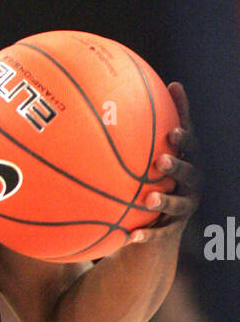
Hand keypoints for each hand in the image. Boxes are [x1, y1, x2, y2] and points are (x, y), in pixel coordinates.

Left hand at [128, 82, 200, 245]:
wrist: (161, 224)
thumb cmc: (161, 178)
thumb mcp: (163, 152)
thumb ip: (165, 123)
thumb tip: (172, 84)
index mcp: (189, 163)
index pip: (191, 148)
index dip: (184, 139)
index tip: (172, 132)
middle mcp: (191, 186)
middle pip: (190, 175)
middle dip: (178, 167)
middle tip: (161, 161)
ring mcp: (183, 209)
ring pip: (178, 206)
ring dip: (164, 201)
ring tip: (149, 199)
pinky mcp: (171, 232)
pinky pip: (158, 234)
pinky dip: (146, 236)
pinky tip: (130, 237)